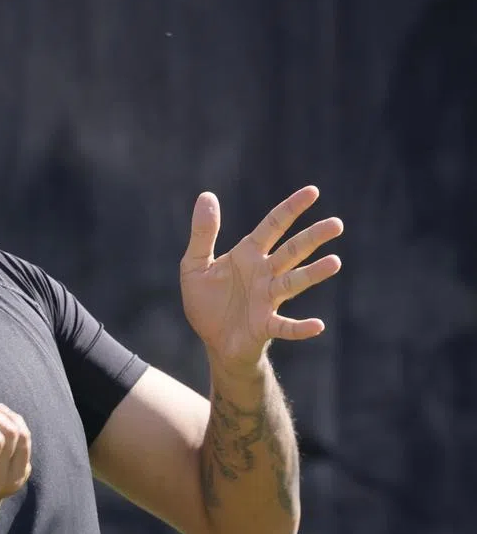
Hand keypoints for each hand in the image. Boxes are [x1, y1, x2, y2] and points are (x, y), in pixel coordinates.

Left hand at [180, 185, 343, 368]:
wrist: (213, 342)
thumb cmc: (207, 302)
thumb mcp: (195, 265)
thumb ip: (203, 233)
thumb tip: (206, 195)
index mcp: (248, 255)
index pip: (273, 226)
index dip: (291, 208)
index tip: (313, 191)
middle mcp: (263, 274)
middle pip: (292, 251)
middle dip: (313, 238)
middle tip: (337, 224)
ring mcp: (267, 300)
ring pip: (294, 282)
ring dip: (313, 273)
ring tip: (334, 262)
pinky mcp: (264, 326)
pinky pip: (285, 326)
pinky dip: (300, 327)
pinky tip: (317, 325)